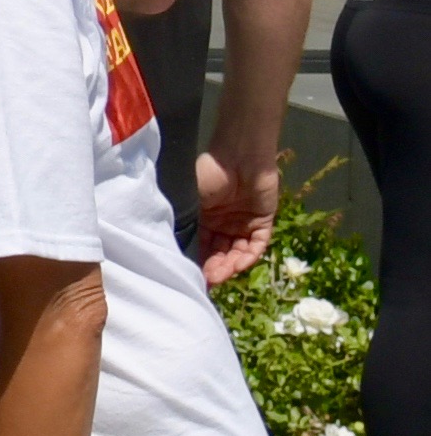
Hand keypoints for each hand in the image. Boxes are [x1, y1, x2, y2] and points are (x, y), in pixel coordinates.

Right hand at [195, 141, 281, 286]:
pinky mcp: (263, 221)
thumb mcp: (189, 199)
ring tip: (222, 276)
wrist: (238, 154)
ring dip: (230, 265)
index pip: (200, 246)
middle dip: (214, 268)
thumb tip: (171, 247)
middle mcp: (223, 224)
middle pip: (219, 252)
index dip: (197, 262)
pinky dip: (249, 256)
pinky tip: (239, 265)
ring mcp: (243, 223)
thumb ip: (186, 222)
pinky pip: (257, 244)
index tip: (191, 276)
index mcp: (203, 218)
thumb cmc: (208, 173)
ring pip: (238, 252)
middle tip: (208, 281)